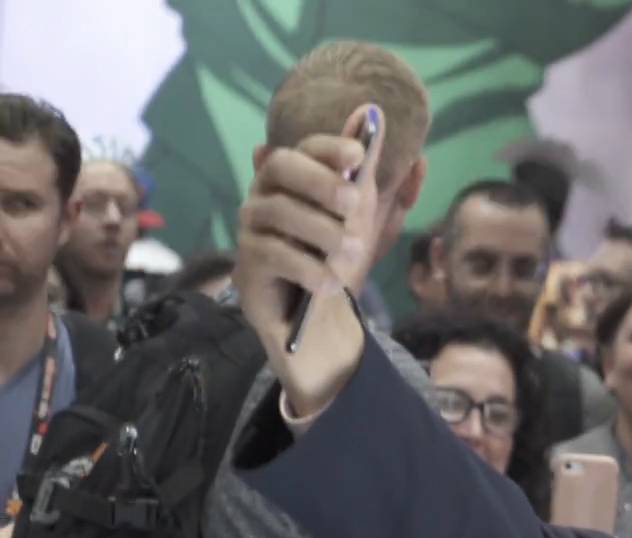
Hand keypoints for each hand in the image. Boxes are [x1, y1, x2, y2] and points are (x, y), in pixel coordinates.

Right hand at [234, 104, 384, 413]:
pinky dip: (308, 268)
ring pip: (277, 212)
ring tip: (350, 254)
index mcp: (294, 180)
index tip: (359, 154)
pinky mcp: (245, 266)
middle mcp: (265, 195)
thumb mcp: (364, 217)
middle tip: (353, 202)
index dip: (328, 147)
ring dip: (322, 232)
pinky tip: (330, 283)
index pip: (303, 148)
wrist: (326, 317)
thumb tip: (374, 114)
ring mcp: (251, 229)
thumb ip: (368, 172)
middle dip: (319, 180)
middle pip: (280, 167)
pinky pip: (272, 255)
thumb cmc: (339, 259)